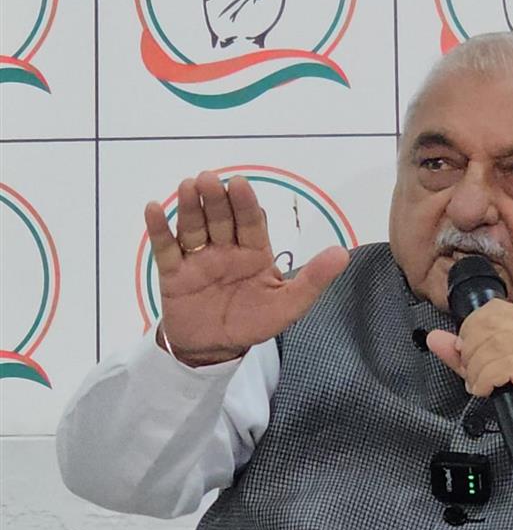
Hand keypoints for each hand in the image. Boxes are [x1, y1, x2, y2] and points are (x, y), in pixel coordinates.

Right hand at [145, 172, 348, 365]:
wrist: (216, 350)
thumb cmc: (254, 322)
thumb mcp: (289, 305)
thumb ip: (313, 280)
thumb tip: (342, 253)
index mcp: (254, 253)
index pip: (251, 223)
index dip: (245, 204)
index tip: (240, 185)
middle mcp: (226, 249)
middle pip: (221, 220)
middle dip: (216, 200)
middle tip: (209, 179)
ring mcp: (198, 259)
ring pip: (193, 228)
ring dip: (189, 207)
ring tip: (187, 187)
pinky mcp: (174, 273)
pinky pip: (166, 249)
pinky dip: (159, 229)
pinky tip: (154, 209)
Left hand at [427, 299, 512, 465]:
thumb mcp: (490, 375)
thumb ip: (463, 356)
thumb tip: (435, 338)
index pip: (492, 310)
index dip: (471, 331)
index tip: (467, 356)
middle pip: (490, 326)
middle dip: (471, 353)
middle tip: (473, 376)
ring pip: (495, 346)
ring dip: (478, 370)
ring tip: (481, 387)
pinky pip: (506, 365)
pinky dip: (488, 379)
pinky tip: (489, 391)